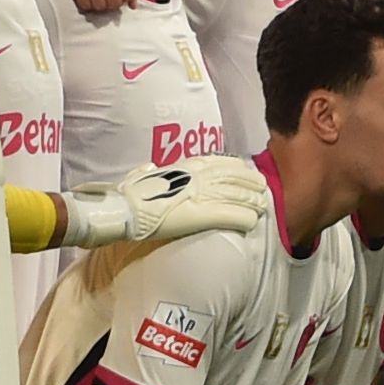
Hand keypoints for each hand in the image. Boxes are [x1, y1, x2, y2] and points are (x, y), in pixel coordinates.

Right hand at [57, 155, 270, 248]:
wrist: (119, 212)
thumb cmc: (124, 198)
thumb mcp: (137, 178)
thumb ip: (147, 173)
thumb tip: (147, 169)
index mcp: (180, 168)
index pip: (215, 162)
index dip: (234, 167)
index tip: (245, 170)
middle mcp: (193, 177)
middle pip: (231, 176)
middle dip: (249, 183)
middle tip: (263, 187)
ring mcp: (198, 195)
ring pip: (235, 194)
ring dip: (252, 200)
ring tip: (264, 205)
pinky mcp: (199, 215)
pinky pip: (229, 215)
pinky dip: (243, 218)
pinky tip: (253, 222)